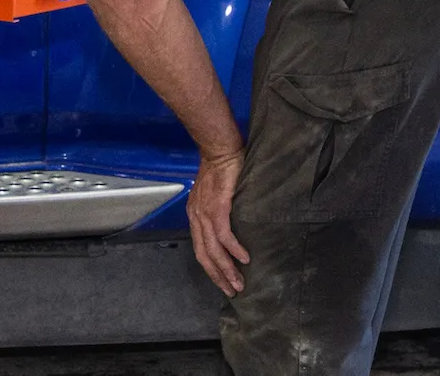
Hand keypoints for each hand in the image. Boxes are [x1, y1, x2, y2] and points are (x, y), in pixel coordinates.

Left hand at [188, 147, 249, 294]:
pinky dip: (234, 249)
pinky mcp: (217, 206)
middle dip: (218, 276)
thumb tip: (231, 231)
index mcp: (195, 216)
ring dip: (227, 268)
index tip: (223, 282)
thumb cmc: (221, 170)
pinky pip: (224, 234)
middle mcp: (196, 217)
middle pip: (204, 255)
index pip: (200, 249)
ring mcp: (205, 212)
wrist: (220, 149)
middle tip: (232, 291)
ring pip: (214, 249)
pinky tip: (244, 258)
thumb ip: (217, 213)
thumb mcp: (214, 196)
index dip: (211, 269)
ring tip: (239, 282)